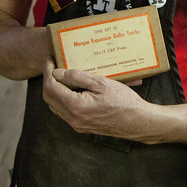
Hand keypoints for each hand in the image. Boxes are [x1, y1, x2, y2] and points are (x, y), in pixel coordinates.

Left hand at [42, 58, 157, 140]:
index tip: (50, 59)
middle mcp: (72, 118)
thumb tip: (58, 73)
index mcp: (75, 106)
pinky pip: (64, 112)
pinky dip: (63, 99)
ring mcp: (76, 124)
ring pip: (55, 106)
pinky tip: (71, 90)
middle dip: (48, 80)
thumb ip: (77, 77)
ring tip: (61, 76)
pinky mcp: (82, 126)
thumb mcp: (101, 83)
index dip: (48, 71)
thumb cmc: (124, 102)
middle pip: (49, 97)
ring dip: (54, 90)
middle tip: (53, 66)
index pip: (51, 87)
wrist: (138, 122)